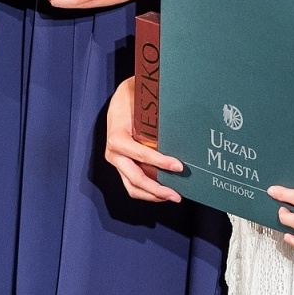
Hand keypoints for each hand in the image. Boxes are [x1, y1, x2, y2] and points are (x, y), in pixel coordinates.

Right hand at [103, 77, 183, 202]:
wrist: (120, 98)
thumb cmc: (132, 99)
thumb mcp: (141, 104)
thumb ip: (154, 116)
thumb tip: (180, 123)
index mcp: (117, 138)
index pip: (141, 155)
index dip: (161, 163)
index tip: (179, 167)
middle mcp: (113, 153)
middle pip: (135, 179)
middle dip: (157, 190)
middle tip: (177, 195)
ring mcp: (117, 162)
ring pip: (133, 187)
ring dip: (153, 195)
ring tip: (172, 196)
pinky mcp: (122, 166)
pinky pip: (133, 183)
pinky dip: (149, 190)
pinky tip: (164, 189)